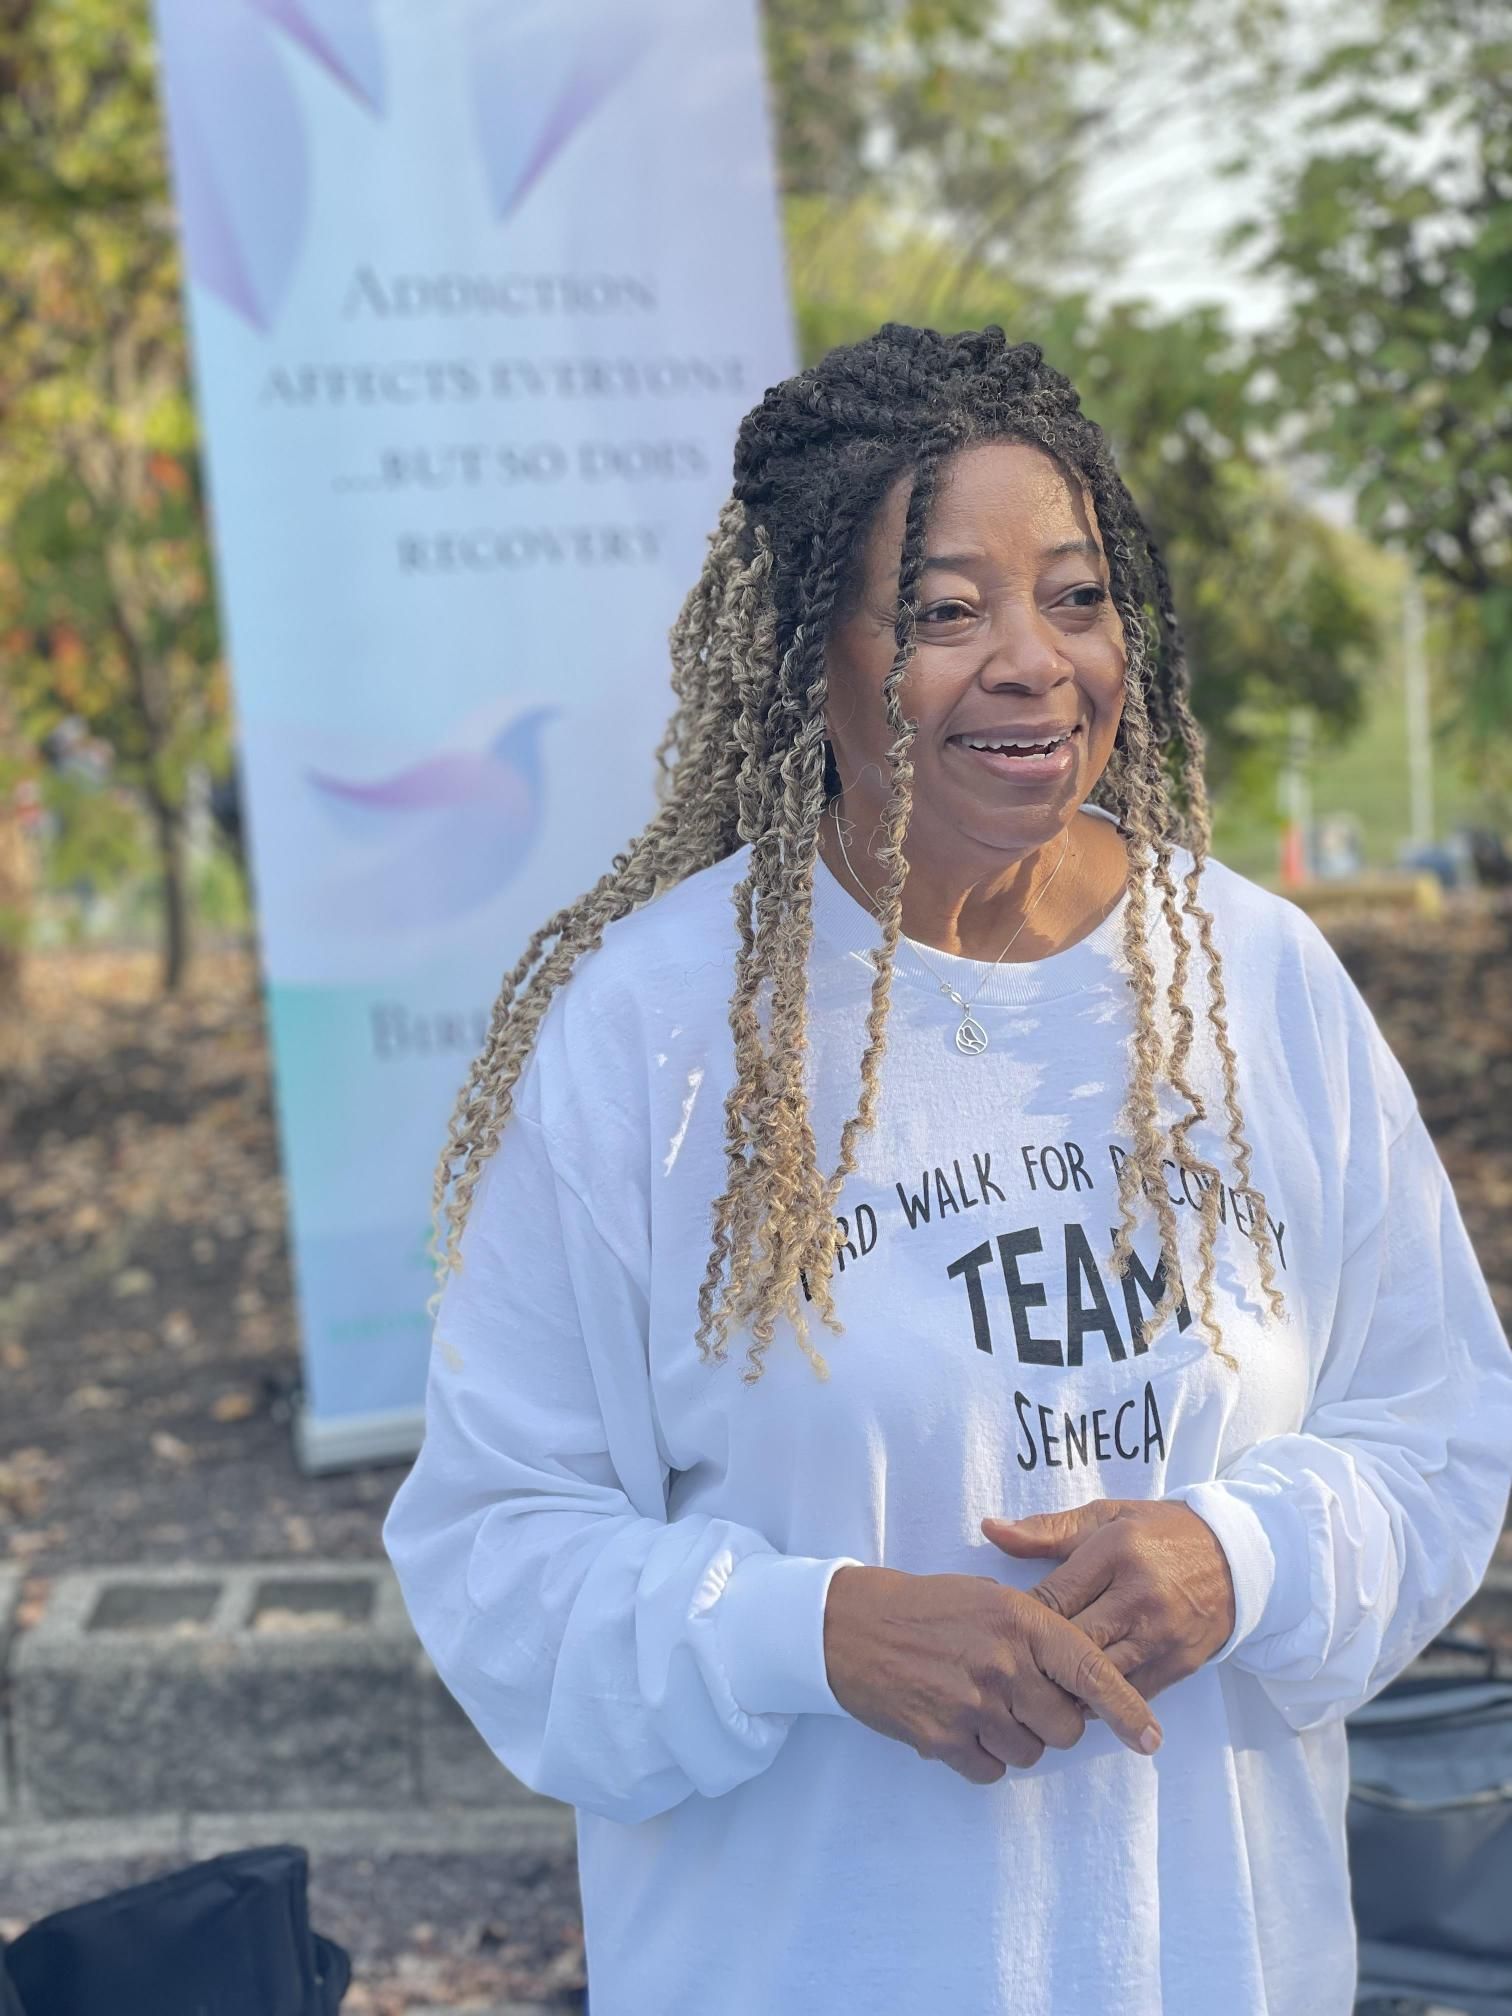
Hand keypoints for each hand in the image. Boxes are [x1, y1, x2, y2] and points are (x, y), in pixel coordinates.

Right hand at [822, 1563, 1162, 1784]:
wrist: (850, 1625)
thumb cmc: (925, 1606)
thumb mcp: (987, 1596)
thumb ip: (1036, 1630)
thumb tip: (1077, 1675)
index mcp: (1022, 1621)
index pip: (1092, 1673)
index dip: (1128, 1711)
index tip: (1150, 1740)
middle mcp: (1004, 1664)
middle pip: (1066, 1729)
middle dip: (1055, 1723)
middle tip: (1024, 1700)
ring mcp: (972, 1704)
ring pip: (1029, 1753)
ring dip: (1015, 1739)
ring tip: (981, 1704)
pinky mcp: (943, 1739)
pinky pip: (990, 1771)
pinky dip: (982, 1756)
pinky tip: (959, 1724)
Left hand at [981, 1500, 1235, 1701]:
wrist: (1237, 1557)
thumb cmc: (1157, 1533)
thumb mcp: (1105, 1516)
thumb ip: (1046, 1529)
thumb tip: (990, 1529)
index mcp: (1116, 1552)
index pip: (1053, 1598)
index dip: (1021, 1620)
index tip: (1001, 1631)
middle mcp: (1140, 1597)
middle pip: (1073, 1644)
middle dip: (1038, 1660)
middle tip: (1008, 1670)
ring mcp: (1163, 1635)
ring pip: (1100, 1678)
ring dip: (1066, 1689)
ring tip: (1034, 1692)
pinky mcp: (1180, 1665)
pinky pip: (1129, 1695)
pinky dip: (1100, 1702)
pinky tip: (1075, 1699)